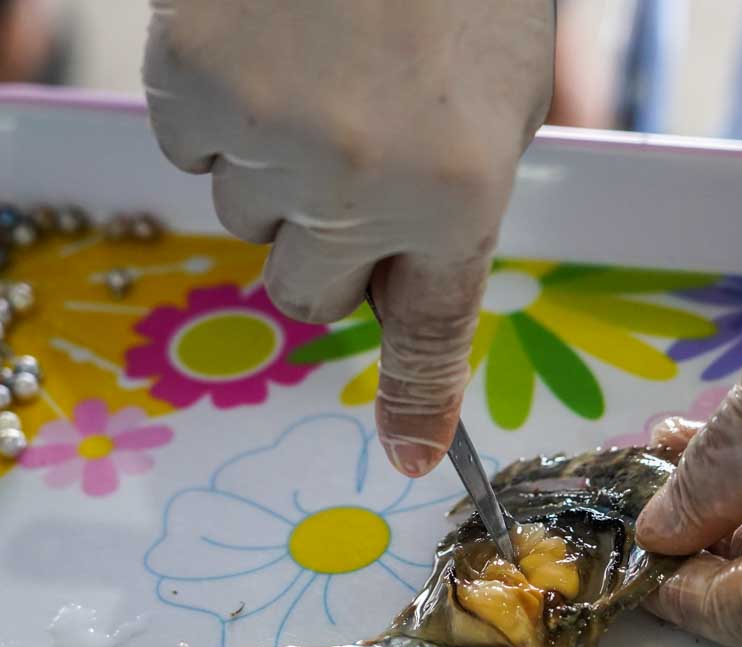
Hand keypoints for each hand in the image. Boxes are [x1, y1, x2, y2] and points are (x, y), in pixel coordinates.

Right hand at [143, 0, 554, 474]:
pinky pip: (190, 147)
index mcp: (459, 196)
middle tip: (350, 169)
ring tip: (317, 80)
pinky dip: (220, 113)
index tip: (413, 451)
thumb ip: (450, 207)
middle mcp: (359, 188)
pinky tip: (267, 49)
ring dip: (274, 174)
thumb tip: (391, 289)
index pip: (431, 331)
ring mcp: (265, 137)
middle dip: (329, 251)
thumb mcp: (503, 106)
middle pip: (310, 295)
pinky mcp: (188, 81)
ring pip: (245, 219)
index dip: (417, 399)